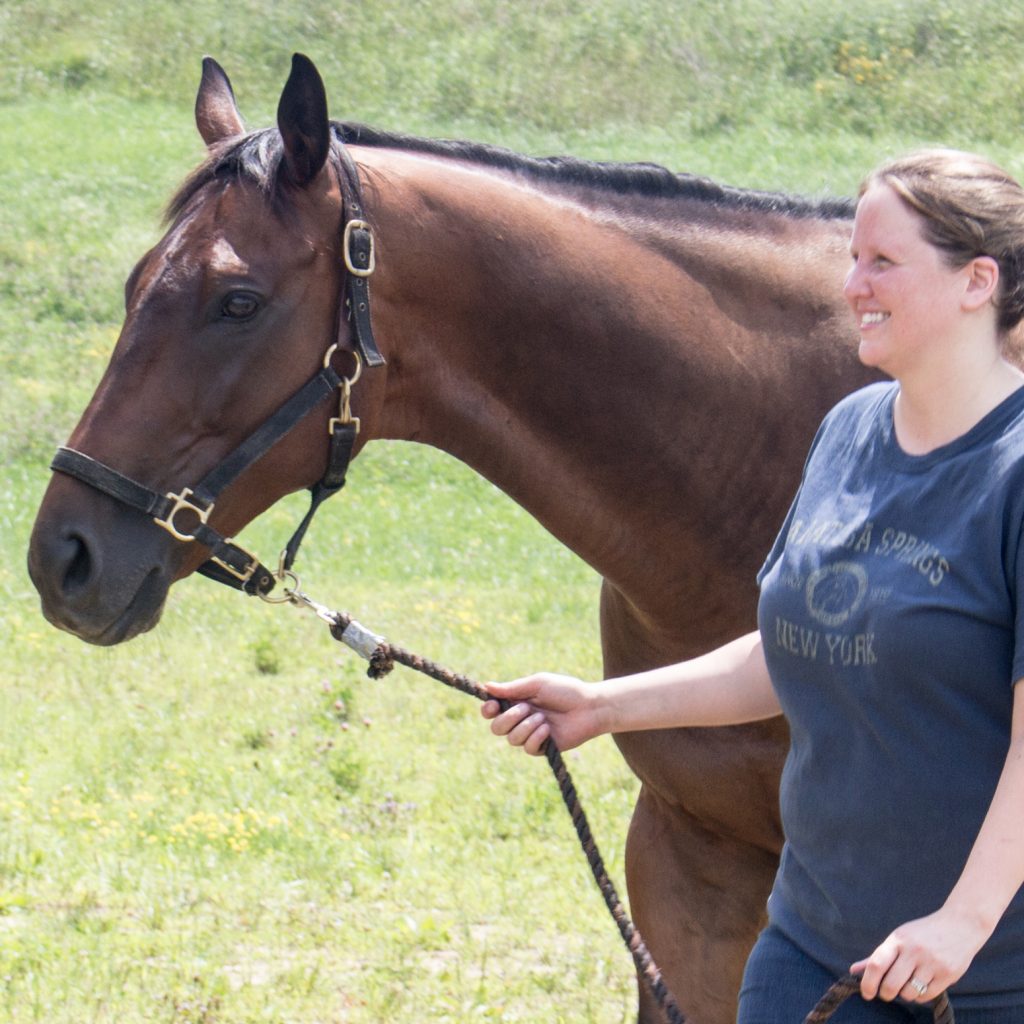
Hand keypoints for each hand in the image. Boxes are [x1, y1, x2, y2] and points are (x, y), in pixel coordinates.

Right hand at [481, 673, 600, 755]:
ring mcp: (530, 734)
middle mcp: (520, 719)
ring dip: (526, 727)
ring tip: (543, 719)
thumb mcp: (538, 684)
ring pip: (511, 739)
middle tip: (526, 708)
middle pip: (496, 728)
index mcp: (517, 701)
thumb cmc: (565, 691)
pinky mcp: (542, 747)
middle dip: (508, 719)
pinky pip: (527, 748)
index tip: (493, 705)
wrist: (589, 707)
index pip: (492, 710)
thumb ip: (513, 688)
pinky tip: (548, 729)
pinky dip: (536, 737)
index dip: (488, 710)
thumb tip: (487, 686)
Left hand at [851, 906, 991, 1003]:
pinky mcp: (948, 974)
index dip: (867, 982)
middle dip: (885, 993)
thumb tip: (854, 971)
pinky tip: (921, 986)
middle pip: (891, 983)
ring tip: (907, 985)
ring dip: (904, 994)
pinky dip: (920, 997)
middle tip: (886, 993)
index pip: (876, 964)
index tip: (866, 993)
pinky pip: (927, 996)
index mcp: (898, 939)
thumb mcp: (899, 938)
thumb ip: (878, 956)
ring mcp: (932, 963)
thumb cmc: (924, 933)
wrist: (960, 925)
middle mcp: (914, 950)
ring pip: (909, 993)